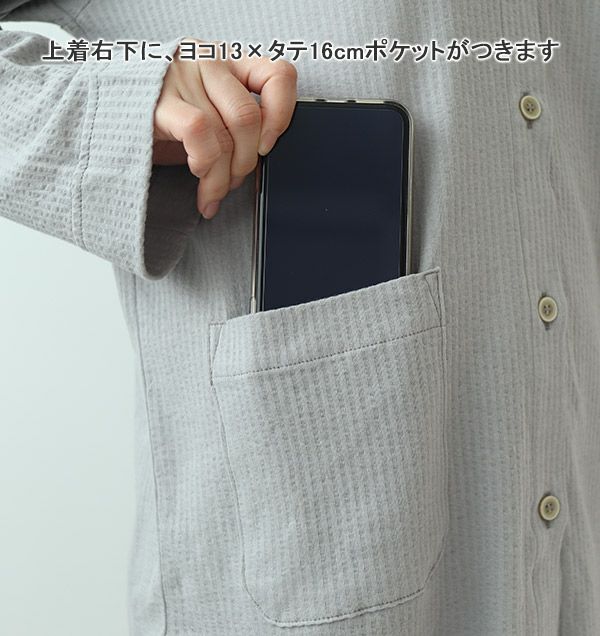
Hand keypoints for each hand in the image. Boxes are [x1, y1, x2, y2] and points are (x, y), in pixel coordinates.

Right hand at [152, 38, 296, 217]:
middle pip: (249, 117)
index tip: (269, 146)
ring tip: (213, 192)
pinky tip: (198, 179)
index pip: (277, 75)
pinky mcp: (157, 100)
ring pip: (225, 133)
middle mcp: (207, 62)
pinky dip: (205, 166)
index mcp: (228, 61)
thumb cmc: (161, 116)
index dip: (282, 116)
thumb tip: (261, 159)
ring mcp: (181, 77)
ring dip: (224, 176)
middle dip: (246, 162)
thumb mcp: (207, 111)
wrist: (101, 110)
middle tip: (233, 182)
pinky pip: (199, 133)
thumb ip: (233, 122)